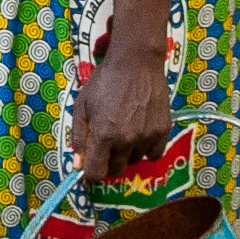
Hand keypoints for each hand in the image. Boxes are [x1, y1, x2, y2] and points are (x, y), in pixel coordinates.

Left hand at [70, 34, 172, 189]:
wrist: (136, 62)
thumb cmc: (105, 81)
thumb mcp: (82, 105)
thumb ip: (79, 136)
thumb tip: (77, 165)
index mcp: (103, 135)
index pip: (97, 173)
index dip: (91, 176)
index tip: (90, 173)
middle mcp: (126, 140)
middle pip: (116, 170)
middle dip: (108, 164)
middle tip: (106, 149)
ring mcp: (147, 136)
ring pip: (135, 161)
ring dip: (127, 154)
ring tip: (124, 134)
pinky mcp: (162, 129)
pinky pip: (154, 153)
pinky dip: (146, 150)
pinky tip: (141, 135)